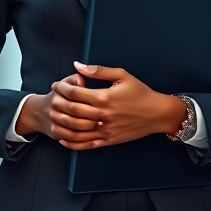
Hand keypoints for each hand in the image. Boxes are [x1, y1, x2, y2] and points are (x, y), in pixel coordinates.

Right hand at [15, 73, 103, 144]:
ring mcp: (54, 119)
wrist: (40, 112)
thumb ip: (76, 78)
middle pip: (74, 109)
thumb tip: (83, 81)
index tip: (102, 100)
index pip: (73, 91)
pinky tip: (93, 138)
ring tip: (100, 126)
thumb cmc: (62, 95)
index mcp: (59, 89)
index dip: (88, 96)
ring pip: (71, 124)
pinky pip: (68, 137)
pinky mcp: (55, 131)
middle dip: (90, 113)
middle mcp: (54, 104)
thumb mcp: (67, 82)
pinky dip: (80, 139)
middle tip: (105, 116)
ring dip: (87, 127)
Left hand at [50, 61, 186, 149]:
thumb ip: (98, 70)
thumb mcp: (122, 75)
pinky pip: (86, 144)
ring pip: (76, 130)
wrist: (157, 113)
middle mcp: (103, 115)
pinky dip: (72, 143)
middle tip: (53, 98)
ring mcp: (105, 130)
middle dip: (59, 103)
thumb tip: (78, 65)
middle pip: (72, 111)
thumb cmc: (140, 92)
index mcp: (104, 97)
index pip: (75, 93)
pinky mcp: (109, 140)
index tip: (56, 84)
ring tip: (54, 116)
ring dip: (62, 123)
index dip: (62, 88)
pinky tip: (63, 138)